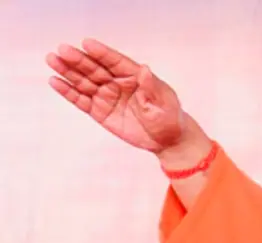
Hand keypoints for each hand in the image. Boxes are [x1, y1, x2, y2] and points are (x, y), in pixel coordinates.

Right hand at [46, 39, 190, 153]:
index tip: (87, 43)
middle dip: (78, 60)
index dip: (101, 53)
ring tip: (52, 60)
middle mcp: (117, 83)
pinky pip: (81, 100)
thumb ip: (152, 87)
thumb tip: (145, 69)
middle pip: (95, 69)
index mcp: (134, 76)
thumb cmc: (169, 118)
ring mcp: (107, 96)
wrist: (167, 140)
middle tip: (62, 50)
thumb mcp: (165, 102)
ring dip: (67, 72)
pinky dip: (68, 92)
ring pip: (84, 82)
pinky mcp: (99, 111)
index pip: (115, 62)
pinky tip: (55, 81)